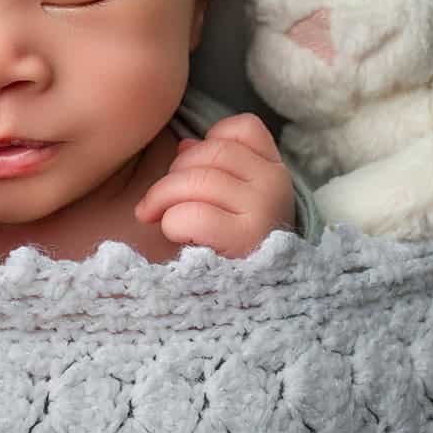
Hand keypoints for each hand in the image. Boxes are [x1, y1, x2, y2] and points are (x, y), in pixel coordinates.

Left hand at [133, 114, 296, 257]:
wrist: (243, 304)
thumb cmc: (229, 246)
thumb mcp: (228, 201)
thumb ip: (210, 168)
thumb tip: (185, 144)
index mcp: (273, 170)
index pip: (245, 128)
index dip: (210, 141)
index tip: (194, 171)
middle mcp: (275, 185)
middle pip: (211, 152)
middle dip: (173, 175)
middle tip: (157, 202)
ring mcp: (264, 210)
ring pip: (198, 180)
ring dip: (164, 199)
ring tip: (158, 218)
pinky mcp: (246, 240)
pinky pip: (194, 214)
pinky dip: (173, 223)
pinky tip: (176, 236)